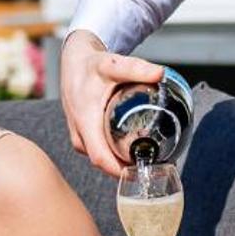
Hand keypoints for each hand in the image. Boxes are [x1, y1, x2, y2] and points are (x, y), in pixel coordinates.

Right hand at [61, 30, 165, 178]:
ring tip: (149, 164)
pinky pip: (99, 151)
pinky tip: (132, 153)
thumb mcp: (112, 65)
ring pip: (101, 158)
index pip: (101, 158)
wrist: (73, 61)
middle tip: (154, 171)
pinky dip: (114, 155)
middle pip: (103, 162)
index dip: (120, 171)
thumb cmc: (90, 65)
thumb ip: (136, 69)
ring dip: (121, 164)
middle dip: (126, 171)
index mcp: (84, 121)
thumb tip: (161, 74)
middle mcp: (79, 134)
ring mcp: (79, 136)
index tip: (143, 174)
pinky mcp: (83, 134)